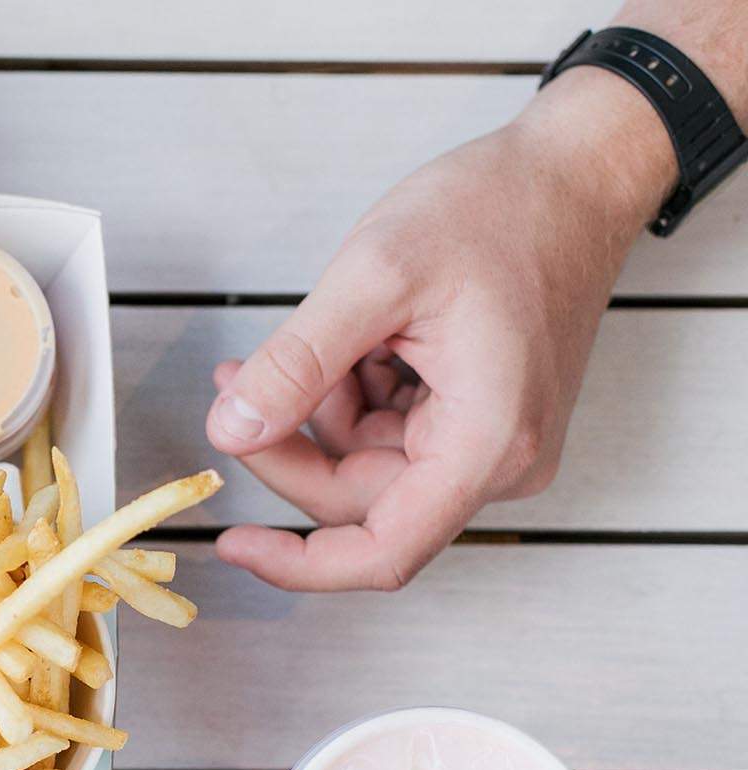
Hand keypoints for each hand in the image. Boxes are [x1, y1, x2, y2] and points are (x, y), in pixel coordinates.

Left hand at [203, 69, 675, 590]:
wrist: (572, 173)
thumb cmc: (497, 210)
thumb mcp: (376, 277)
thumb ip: (298, 364)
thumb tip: (230, 432)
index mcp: (486, 444)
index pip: (382, 551)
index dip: (299, 562)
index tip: (230, 543)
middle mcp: (498, 460)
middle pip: (358, 495)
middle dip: (288, 442)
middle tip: (233, 382)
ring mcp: (491, 441)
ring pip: (365, 460)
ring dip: (317, 409)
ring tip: (300, 340)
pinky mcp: (476, 417)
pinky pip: (389, 430)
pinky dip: (349, 392)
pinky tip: (347, 340)